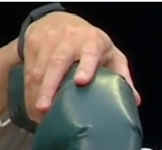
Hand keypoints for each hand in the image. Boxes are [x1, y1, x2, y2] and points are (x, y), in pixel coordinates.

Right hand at [22, 11, 140, 122]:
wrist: (58, 21)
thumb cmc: (88, 42)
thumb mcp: (109, 53)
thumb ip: (121, 75)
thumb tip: (134, 100)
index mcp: (92, 41)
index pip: (90, 52)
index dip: (86, 66)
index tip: (81, 81)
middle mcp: (69, 39)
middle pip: (57, 62)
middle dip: (49, 87)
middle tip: (44, 109)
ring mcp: (48, 40)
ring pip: (38, 69)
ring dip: (36, 94)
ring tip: (38, 116)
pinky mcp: (32, 44)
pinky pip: (28, 71)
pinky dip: (29, 92)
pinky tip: (32, 107)